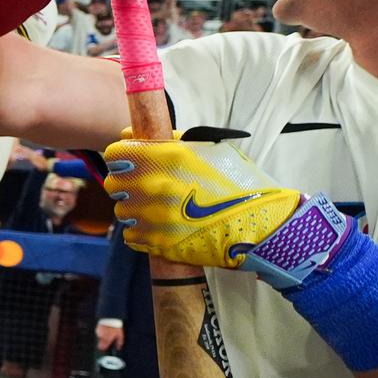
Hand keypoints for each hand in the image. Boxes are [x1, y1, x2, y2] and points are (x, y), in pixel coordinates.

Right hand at [95, 321, 123, 352]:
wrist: (111, 318)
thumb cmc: (116, 328)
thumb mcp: (120, 336)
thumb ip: (119, 343)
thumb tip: (118, 348)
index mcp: (107, 340)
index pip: (102, 348)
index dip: (103, 349)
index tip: (105, 349)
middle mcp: (102, 337)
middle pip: (99, 344)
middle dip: (103, 344)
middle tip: (107, 341)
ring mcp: (99, 333)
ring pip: (99, 338)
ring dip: (102, 337)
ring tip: (107, 334)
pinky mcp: (97, 329)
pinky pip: (99, 333)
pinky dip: (101, 333)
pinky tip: (105, 330)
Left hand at [103, 137, 300, 270]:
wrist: (263, 226)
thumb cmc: (239, 183)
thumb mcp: (209, 150)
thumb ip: (168, 139)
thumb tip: (129, 133)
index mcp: (167, 158)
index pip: (115, 153)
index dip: (121, 156)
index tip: (129, 160)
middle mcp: (156, 186)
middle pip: (114, 183)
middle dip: (126, 182)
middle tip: (146, 185)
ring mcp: (155, 218)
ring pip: (122, 210)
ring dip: (135, 208)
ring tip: (159, 208)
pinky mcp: (159, 244)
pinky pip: (131, 235)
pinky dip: (141, 231)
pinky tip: (161, 226)